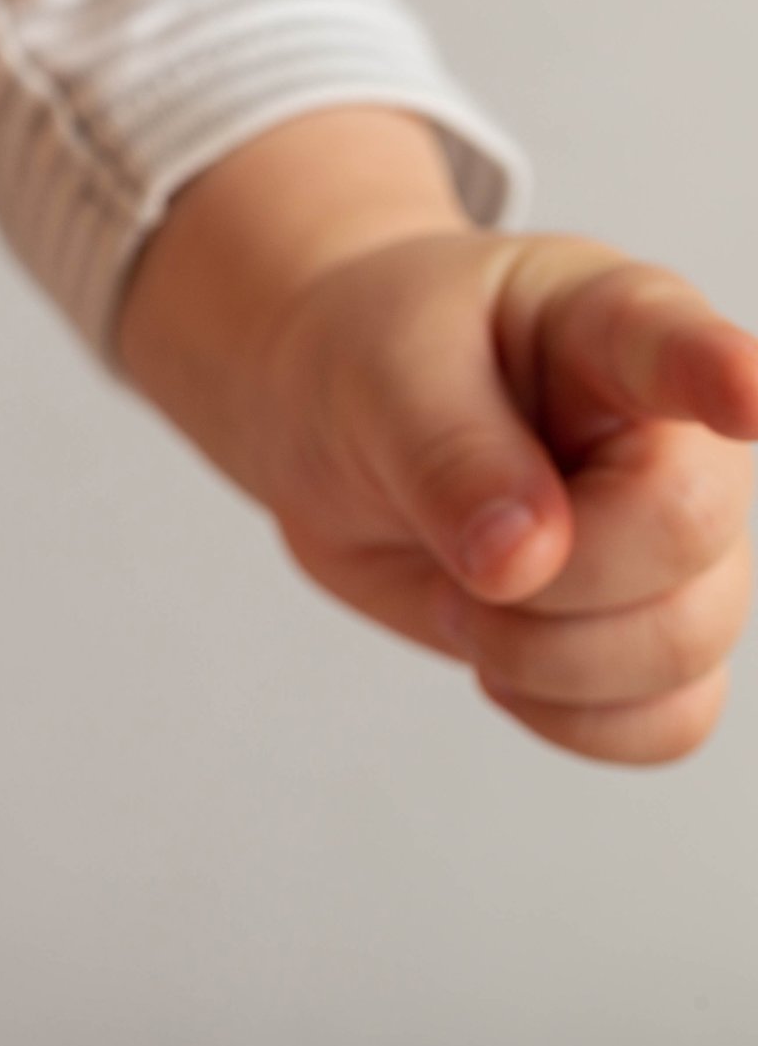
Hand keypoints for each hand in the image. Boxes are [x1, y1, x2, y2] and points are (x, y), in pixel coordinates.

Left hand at [257, 232, 757, 762]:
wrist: (329, 424)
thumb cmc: (369, 363)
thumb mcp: (379, 375)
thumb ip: (446, 453)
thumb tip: (523, 561)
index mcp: (610, 324)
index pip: (678, 343)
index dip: (719, 372)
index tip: (741, 395)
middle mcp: (676, 435)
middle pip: (686, 531)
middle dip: (552, 572)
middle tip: (464, 551)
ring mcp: (674, 542)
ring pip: (686, 647)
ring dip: (544, 656)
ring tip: (464, 596)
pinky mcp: (641, 630)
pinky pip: (665, 721)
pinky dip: (566, 715)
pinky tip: (500, 658)